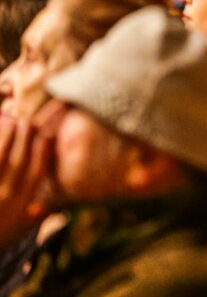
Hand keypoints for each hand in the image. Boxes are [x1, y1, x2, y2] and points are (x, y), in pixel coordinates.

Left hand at [0, 115, 50, 247]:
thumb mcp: (19, 231)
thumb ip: (36, 217)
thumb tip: (54, 206)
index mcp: (21, 204)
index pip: (36, 173)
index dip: (43, 152)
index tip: (47, 135)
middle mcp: (5, 196)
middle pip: (19, 162)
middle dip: (25, 139)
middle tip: (29, 120)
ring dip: (5, 138)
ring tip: (10, 120)